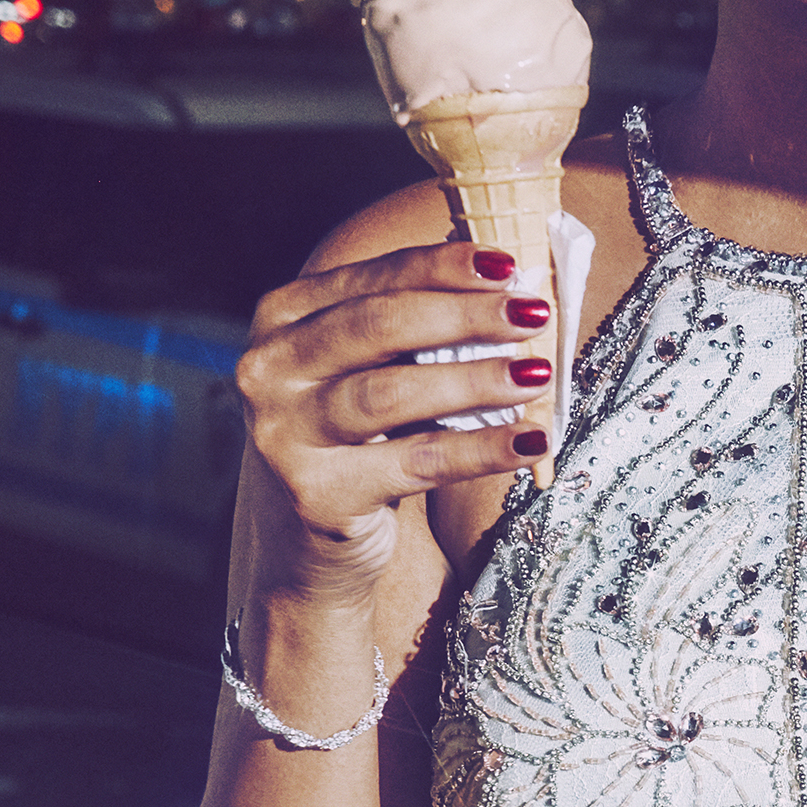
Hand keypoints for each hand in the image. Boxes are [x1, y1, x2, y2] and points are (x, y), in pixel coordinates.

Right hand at [231, 221, 567, 606]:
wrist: (306, 541)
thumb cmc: (357, 438)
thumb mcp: (370, 370)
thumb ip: (417, 330)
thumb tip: (516, 291)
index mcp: (283, 318)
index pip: (373, 279)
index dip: (443, 267)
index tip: (509, 265)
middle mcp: (269, 369)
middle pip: (376, 327)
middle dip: (463, 316)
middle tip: (533, 314)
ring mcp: (284, 434)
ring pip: (388, 394)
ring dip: (472, 380)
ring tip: (537, 375)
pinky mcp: (315, 495)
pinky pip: (414, 463)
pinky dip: (478, 449)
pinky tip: (528, 441)